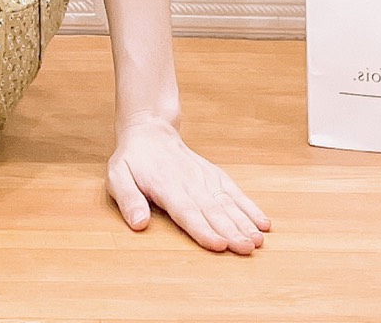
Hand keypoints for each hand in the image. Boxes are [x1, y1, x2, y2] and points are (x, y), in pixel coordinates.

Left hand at [106, 113, 270, 254]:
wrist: (150, 131)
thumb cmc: (133, 159)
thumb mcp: (117, 175)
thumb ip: (128, 199)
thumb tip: (138, 223)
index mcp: (165, 185)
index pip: (186, 211)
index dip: (203, 229)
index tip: (219, 244)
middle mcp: (189, 182)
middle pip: (212, 210)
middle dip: (231, 230)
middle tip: (247, 249)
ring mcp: (204, 177)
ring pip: (227, 202)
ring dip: (244, 222)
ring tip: (258, 241)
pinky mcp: (214, 175)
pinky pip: (234, 191)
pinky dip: (249, 206)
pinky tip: (263, 223)